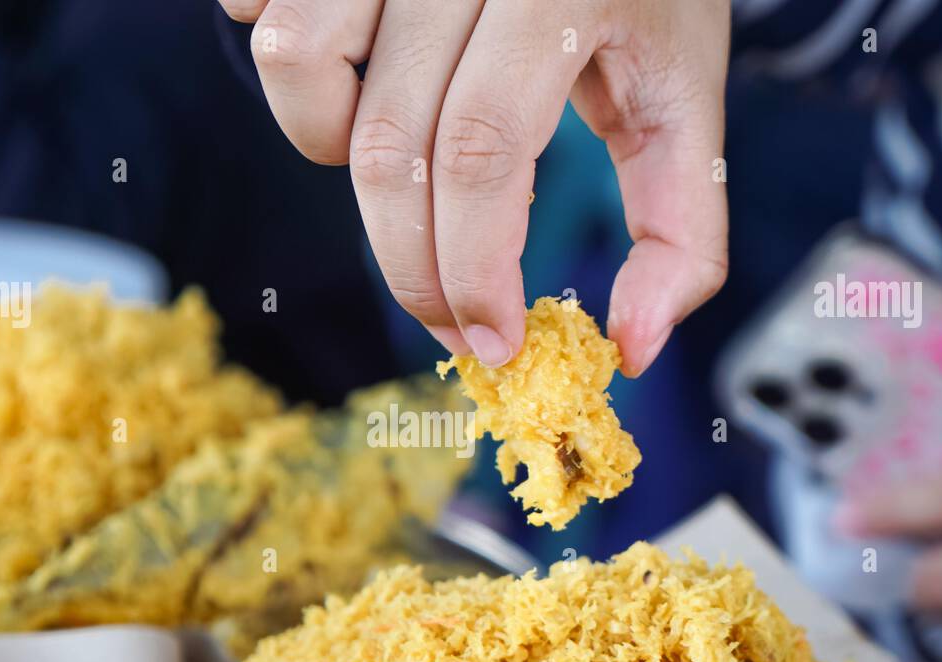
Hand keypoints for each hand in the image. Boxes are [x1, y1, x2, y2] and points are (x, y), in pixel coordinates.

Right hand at [219, 0, 729, 373]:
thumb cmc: (643, 4)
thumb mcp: (684, 107)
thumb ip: (681, 231)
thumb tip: (634, 348)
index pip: (481, 150)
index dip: (471, 269)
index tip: (490, 339)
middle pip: (389, 141)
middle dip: (410, 264)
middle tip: (447, 316)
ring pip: (297, 62)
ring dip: (332, 148)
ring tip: (398, 163)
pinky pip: (257, 8)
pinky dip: (298, 74)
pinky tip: (362, 86)